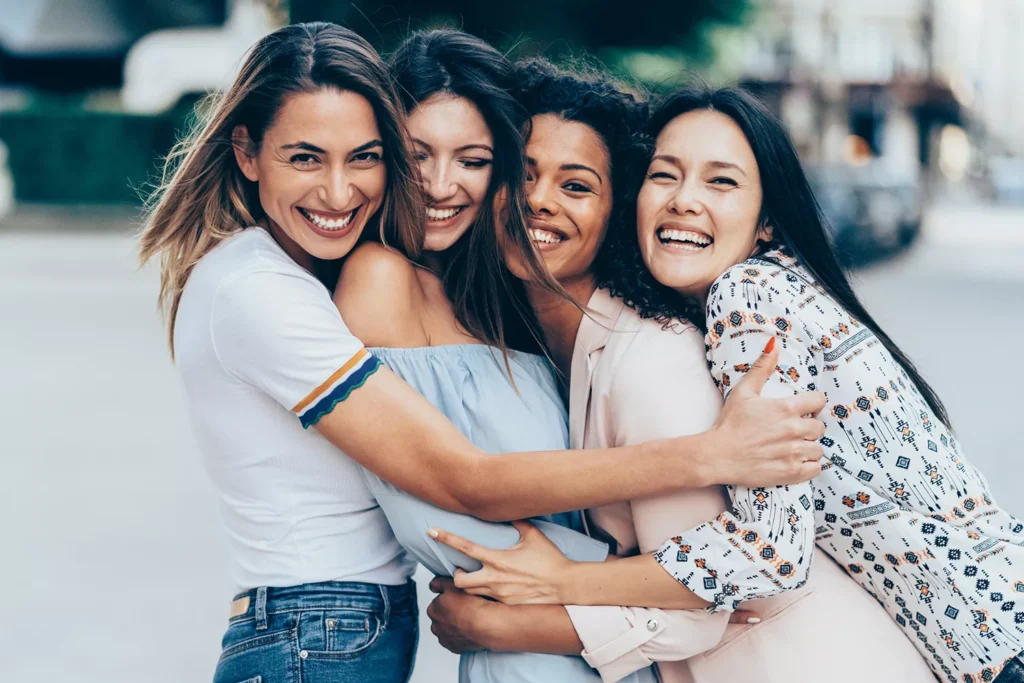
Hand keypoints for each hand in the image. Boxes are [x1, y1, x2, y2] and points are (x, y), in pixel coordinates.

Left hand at [426, 576, 497, 653]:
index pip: (438, 601)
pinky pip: (455, 640)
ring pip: (448, 629)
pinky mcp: (454, 648)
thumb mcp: (453, 584)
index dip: (450, 598)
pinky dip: (460, 636)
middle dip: (451, 613)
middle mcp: (435, 626)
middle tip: (465, 608)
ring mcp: (445, 638)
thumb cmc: (472, 606)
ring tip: (468, 619)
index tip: (459, 599)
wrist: (486, 625)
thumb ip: (439, 583)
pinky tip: (469, 630)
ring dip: (455, 625)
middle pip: (442, 616)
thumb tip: (433, 585)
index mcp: (433, 609)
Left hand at [429, 520, 570, 604]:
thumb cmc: (550, 560)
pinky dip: (482, 596)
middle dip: (452, 576)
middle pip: (458, 580)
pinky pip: (486, 602)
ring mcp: (499, 595)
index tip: (431, 531)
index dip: (446, 538)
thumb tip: (506, 508)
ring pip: (469, 594)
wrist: (565, 586)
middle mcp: (494, 579)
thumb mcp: (533, 535)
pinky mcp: (505, 606)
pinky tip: (488, 591)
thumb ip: (517, 520)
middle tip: (457, 569)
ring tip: (470, 579)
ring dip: (465, 586)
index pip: (465, 547)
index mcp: (498, 559)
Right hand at [702, 337, 826, 487]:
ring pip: (818, 448)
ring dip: (809, 446)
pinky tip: (795, 460)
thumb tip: (774, 343)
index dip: (812, 404)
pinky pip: (816, 468)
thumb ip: (762, 367)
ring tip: (793, 446)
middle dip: (809, 426)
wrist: (717, 455)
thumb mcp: (743, 391)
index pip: (819, 401)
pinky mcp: (792, 472)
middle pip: (820, 427)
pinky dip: (809, 465)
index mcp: (786, 408)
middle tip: (793, 429)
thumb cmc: (729, 423)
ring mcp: (794, 453)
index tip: (803, 409)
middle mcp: (794, 430)